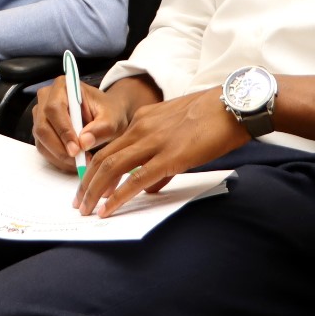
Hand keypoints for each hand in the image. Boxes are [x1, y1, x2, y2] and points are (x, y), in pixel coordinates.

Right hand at [32, 78, 134, 173]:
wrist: (107, 115)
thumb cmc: (109, 112)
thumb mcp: (113, 120)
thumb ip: (101, 129)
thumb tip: (84, 142)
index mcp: (63, 86)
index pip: (55, 109)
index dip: (63, 130)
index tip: (77, 149)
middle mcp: (46, 98)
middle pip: (43, 126)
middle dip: (60, 147)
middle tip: (79, 162)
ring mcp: (40, 115)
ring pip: (41, 140)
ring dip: (59, 156)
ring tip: (81, 163)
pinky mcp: (41, 130)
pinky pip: (43, 148)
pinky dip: (57, 158)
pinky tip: (74, 162)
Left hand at [74, 87, 248, 216]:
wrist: (235, 106)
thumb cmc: (213, 118)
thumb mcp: (177, 131)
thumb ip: (160, 157)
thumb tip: (149, 187)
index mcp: (143, 120)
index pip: (110, 146)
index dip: (94, 168)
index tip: (87, 186)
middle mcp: (142, 129)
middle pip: (103, 158)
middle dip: (87, 183)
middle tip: (79, 203)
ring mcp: (154, 142)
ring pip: (112, 168)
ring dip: (95, 191)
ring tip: (86, 210)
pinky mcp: (169, 157)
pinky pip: (135, 180)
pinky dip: (117, 197)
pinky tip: (107, 209)